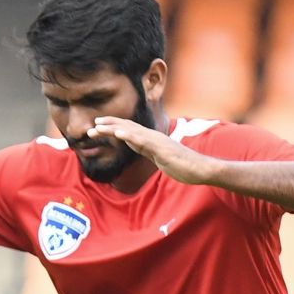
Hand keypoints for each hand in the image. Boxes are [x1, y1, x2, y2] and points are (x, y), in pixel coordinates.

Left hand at [86, 117, 220, 184]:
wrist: (201, 169)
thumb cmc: (183, 165)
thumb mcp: (160, 158)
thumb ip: (148, 151)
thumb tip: (137, 146)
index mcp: (152, 140)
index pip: (130, 131)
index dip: (115, 126)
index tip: (99, 125)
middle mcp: (153, 137)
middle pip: (128, 128)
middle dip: (110, 125)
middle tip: (93, 124)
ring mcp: (157, 142)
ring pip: (132, 132)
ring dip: (114, 128)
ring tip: (98, 126)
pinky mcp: (161, 149)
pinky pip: (143, 141)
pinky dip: (130, 136)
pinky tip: (118, 133)